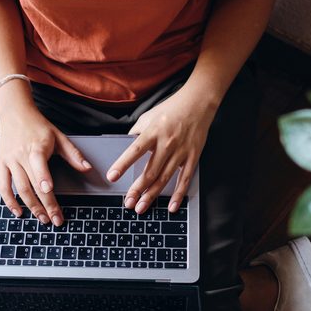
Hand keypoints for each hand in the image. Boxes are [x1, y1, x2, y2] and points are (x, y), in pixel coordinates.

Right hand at [0, 104, 91, 224]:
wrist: (14, 113)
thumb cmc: (38, 126)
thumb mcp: (59, 136)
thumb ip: (73, 154)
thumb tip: (87, 168)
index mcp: (36, 148)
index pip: (39, 166)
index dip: (43, 178)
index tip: (48, 191)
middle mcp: (21, 155)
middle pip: (31, 184)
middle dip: (44, 204)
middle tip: (54, 219)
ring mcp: (9, 161)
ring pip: (18, 188)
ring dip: (30, 206)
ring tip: (42, 218)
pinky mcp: (1, 164)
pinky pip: (3, 186)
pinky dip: (9, 201)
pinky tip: (18, 212)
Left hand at [107, 88, 215, 213]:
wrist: (198, 103)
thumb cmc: (171, 109)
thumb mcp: (148, 116)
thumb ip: (137, 133)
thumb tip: (126, 146)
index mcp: (153, 132)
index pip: (134, 151)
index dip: (122, 164)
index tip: (112, 177)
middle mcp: (167, 144)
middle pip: (150, 172)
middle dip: (137, 190)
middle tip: (128, 203)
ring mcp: (181, 152)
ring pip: (164, 179)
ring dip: (152, 195)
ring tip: (141, 207)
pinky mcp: (192, 157)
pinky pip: (185, 180)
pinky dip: (178, 195)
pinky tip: (171, 207)